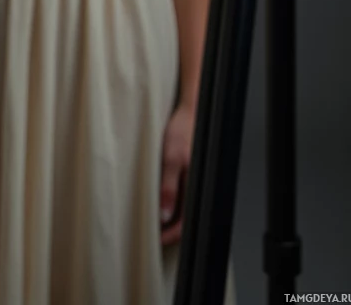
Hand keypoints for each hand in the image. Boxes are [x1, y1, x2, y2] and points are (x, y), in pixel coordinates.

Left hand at [160, 102, 194, 244]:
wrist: (190, 112)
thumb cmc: (182, 131)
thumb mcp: (170, 159)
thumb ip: (168, 188)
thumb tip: (165, 215)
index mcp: (197, 187)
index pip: (186, 224)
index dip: (170, 235)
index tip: (155, 239)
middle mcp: (199, 187)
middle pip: (186, 219)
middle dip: (169, 229)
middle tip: (152, 232)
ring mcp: (195, 182)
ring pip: (184, 209)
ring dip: (170, 217)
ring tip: (153, 219)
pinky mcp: (190, 175)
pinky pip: (183, 197)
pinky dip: (171, 204)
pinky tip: (160, 201)